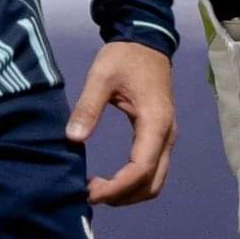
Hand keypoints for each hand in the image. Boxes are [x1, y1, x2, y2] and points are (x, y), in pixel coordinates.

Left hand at [70, 36, 176, 205]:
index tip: (89, 193)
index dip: (117, 187)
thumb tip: (72, 139)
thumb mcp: (101, 76)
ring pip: (155, 181)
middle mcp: (167, 135)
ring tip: (98, 189)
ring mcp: (166, 137)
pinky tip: (111, 180)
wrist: (146, 42)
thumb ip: (87, 107)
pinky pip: (152, 170)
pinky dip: (133, 183)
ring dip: (128, 193)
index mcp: (155, 122)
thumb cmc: (125, 57)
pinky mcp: (160, 137)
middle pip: (152, 183)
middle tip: (90, 193)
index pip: (140, 169)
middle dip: (122, 196)